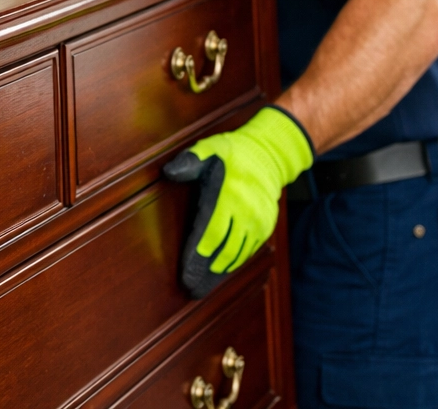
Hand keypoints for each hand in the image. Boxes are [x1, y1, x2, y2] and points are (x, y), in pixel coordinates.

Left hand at [162, 106, 312, 297]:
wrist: (268, 155)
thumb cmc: (231, 153)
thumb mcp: (209, 149)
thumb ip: (190, 161)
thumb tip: (169, 172)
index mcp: (229, 196)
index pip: (209, 234)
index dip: (196, 257)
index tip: (185, 275)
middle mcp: (246, 213)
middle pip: (223, 251)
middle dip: (204, 272)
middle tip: (189, 289)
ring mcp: (258, 223)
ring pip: (237, 256)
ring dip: (218, 274)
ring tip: (200, 289)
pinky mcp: (265, 228)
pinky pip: (247, 251)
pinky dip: (232, 264)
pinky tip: (218, 274)